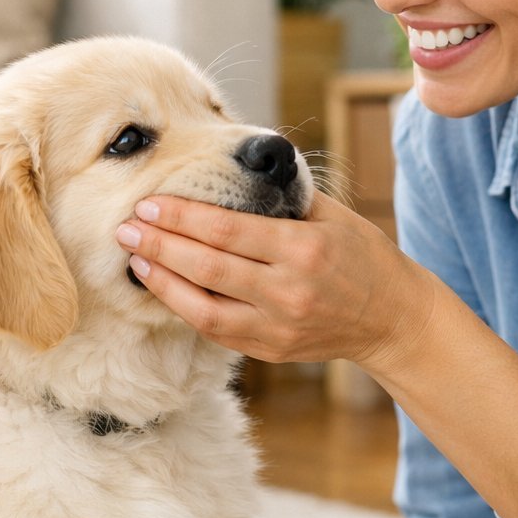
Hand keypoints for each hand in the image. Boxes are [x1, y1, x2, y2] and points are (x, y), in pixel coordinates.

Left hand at [115, 190, 429, 367]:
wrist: (392, 318)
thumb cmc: (362, 255)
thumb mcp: (332, 215)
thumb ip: (283, 196)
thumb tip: (235, 167)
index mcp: (304, 249)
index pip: (229, 231)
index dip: (183, 216)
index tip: (149, 202)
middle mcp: (289, 291)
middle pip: (209, 268)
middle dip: (161, 245)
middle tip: (124, 226)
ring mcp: (278, 326)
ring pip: (204, 307)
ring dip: (163, 282)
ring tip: (134, 258)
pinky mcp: (270, 350)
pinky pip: (216, 330)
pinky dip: (185, 308)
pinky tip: (164, 287)